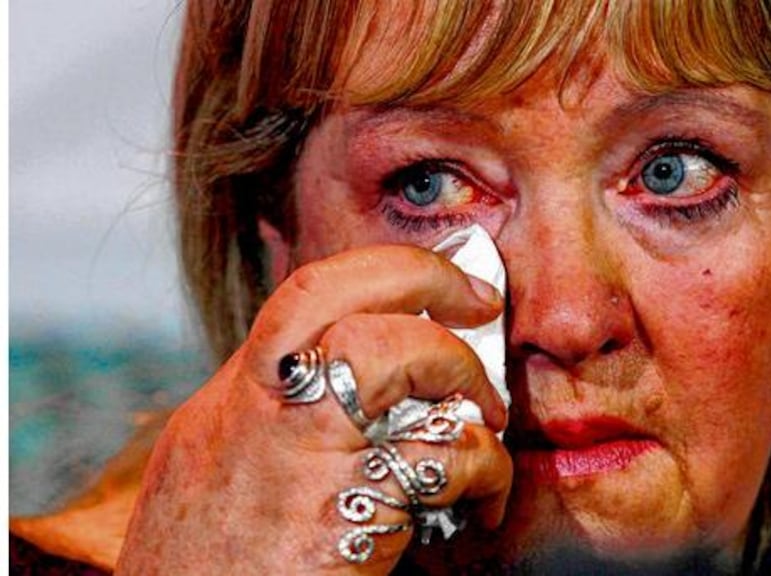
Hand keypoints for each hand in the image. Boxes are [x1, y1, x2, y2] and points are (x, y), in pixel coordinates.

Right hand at [116, 245, 512, 574]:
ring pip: (388, 353)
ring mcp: (294, 458)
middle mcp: (255, 413)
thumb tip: (360, 375)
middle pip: (339, 300)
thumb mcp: (224, 467)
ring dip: (459, 370)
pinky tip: (484, 498)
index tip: (441, 279)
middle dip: (424, 280)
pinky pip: (437, 457)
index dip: (384, 271)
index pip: (305, 296)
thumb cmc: (209, 564)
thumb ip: (284, 416)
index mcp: (233, 400)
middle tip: (480, 304)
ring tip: (484, 415)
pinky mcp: (341, 514)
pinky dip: (482, 466)